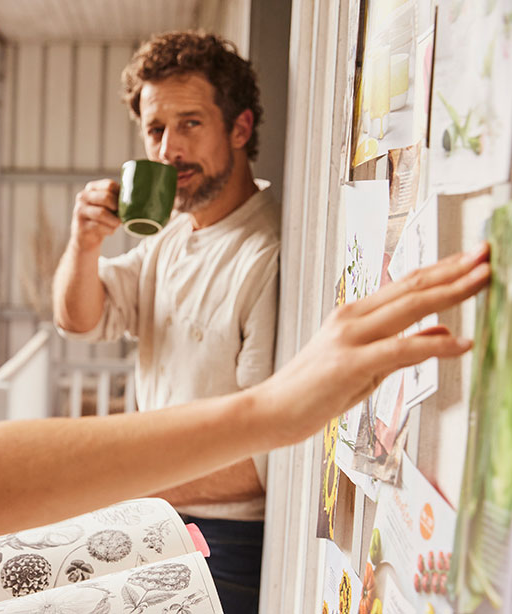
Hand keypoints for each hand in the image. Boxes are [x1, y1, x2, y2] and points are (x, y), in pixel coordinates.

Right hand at [70, 179, 120, 252]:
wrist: (86, 239)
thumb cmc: (102, 220)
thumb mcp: (108, 206)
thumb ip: (117, 199)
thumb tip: (134, 198)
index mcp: (92, 188)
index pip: (109, 185)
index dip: (120, 195)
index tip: (124, 204)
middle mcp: (83, 196)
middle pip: (106, 197)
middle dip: (117, 208)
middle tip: (121, 216)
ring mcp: (79, 210)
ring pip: (102, 212)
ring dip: (114, 221)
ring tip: (117, 225)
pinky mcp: (80, 225)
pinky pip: (98, 226)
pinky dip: (109, 230)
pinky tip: (110, 231)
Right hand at [256, 243, 490, 445]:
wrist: (272, 411)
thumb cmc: (312, 392)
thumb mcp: (366, 367)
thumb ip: (404, 348)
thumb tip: (445, 332)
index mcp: (353, 315)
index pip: (406, 284)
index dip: (442, 269)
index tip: (472, 258)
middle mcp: (351, 319)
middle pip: (412, 287)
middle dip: (453, 270)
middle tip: (485, 255)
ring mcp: (350, 338)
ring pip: (409, 307)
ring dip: (450, 292)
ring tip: (482, 281)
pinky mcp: (351, 363)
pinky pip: (401, 349)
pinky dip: (435, 344)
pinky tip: (461, 343)